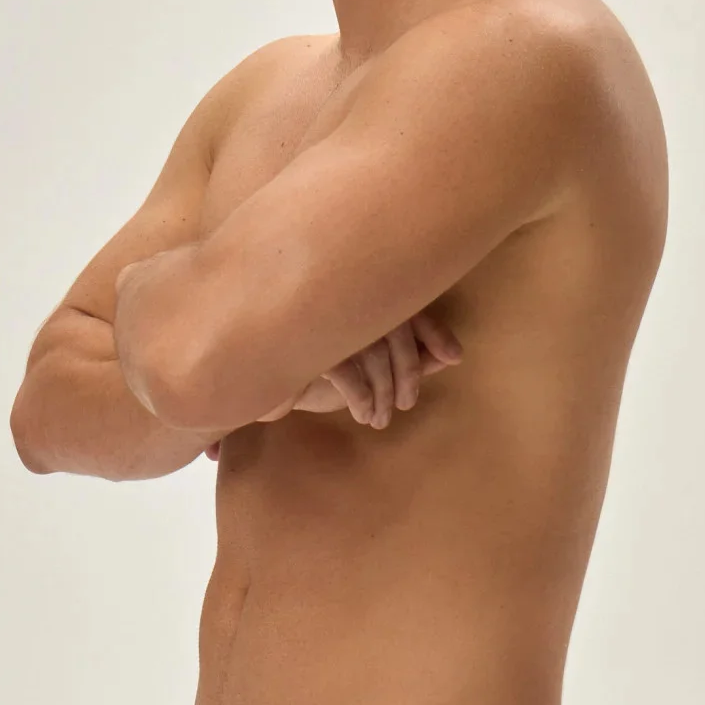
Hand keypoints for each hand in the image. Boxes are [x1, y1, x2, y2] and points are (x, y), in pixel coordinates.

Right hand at [202, 308, 461, 458]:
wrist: (251, 356)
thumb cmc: (317, 351)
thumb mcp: (369, 355)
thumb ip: (410, 351)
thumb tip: (451, 358)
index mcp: (363, 286)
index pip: (408, 305)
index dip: (434, 331)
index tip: (453, 358)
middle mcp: (346, 292)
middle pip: (395, 331)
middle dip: (408, 373)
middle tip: (405, 405)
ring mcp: (324, 311)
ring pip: (372, 349)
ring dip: (383, 391)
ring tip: (380, 418)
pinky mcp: (305, 336)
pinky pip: (345, 367)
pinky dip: (361, 395)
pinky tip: (364, 413)